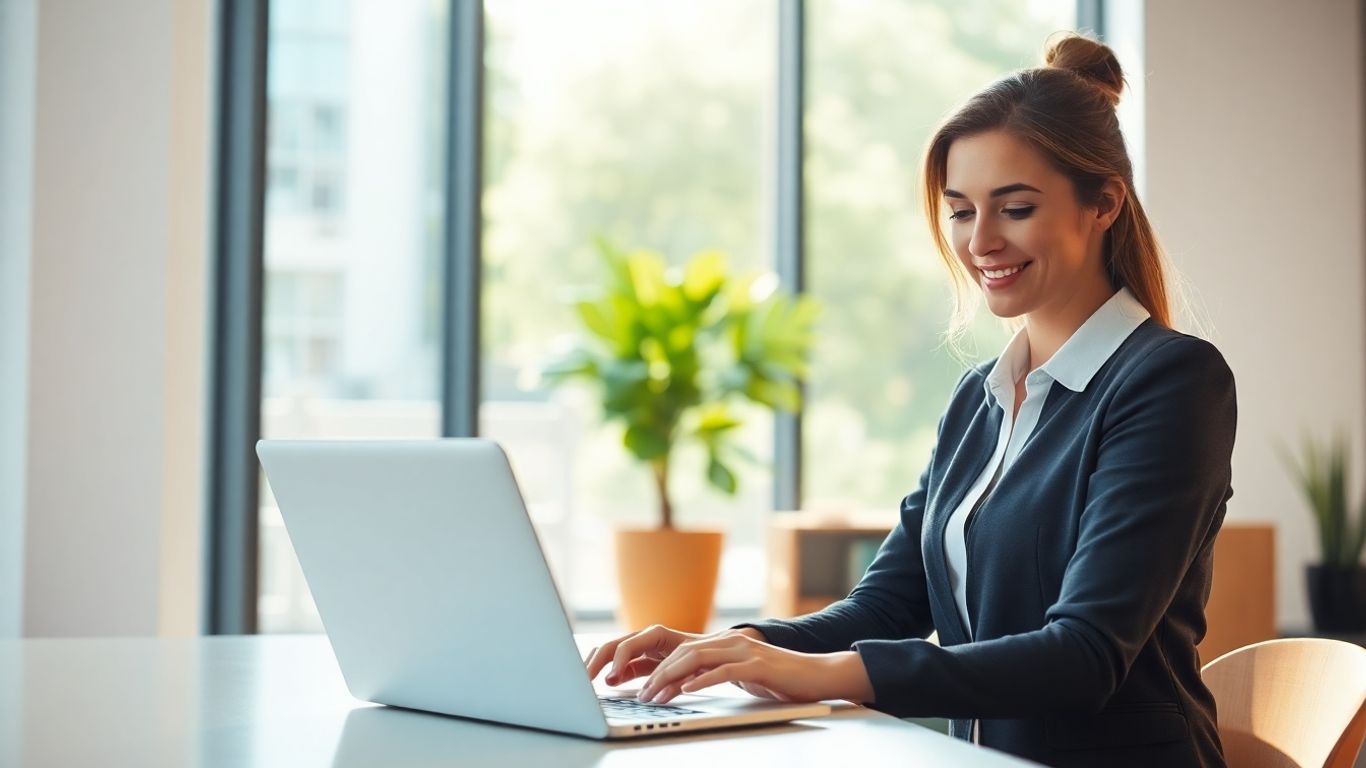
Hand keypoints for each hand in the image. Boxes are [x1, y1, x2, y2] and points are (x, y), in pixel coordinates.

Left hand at [635, 632, 875, 706]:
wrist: (816, 675)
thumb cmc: (779, 679)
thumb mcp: (741, 674)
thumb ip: (716, 672)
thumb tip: (685, 684)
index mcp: (723, 643)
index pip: (681, 650)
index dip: (657, 667)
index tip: (642, 687)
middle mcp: (729, 641)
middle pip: (682, 652)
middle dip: (656, 674)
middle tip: (642, 695)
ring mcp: (743, 651)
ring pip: (696, 658)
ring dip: (671, 678)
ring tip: (656, 696)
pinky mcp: (757, 665)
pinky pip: (724, 671)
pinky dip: (702, 680)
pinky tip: (687, 690)